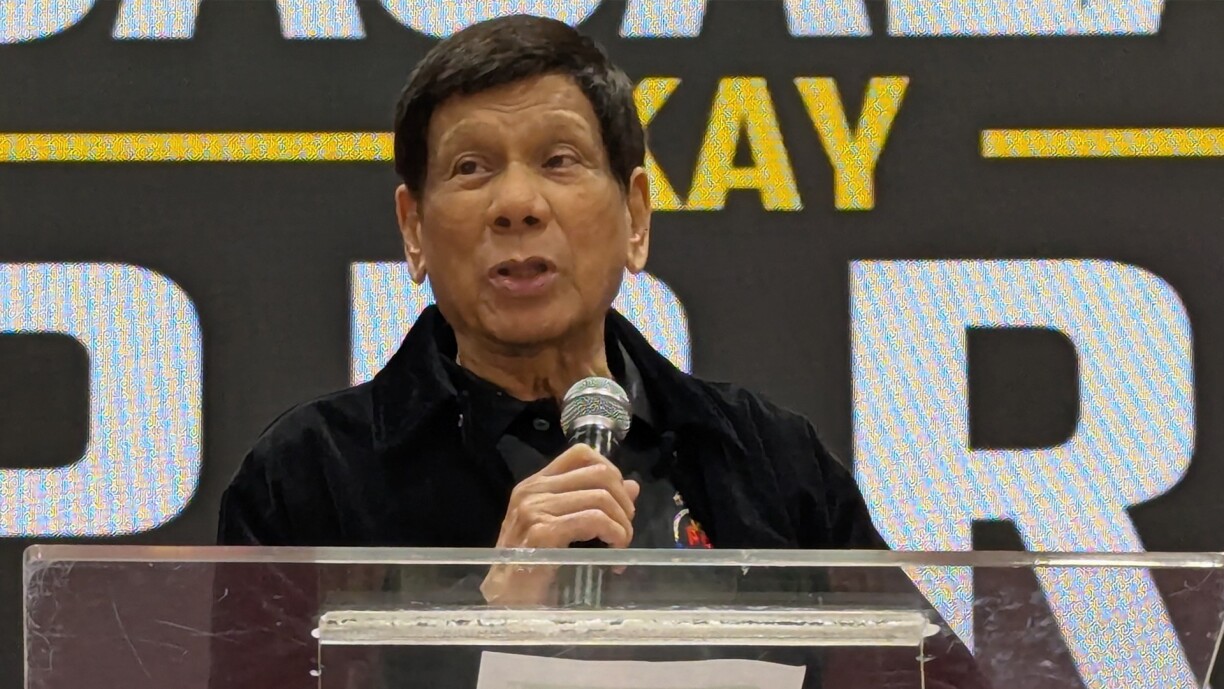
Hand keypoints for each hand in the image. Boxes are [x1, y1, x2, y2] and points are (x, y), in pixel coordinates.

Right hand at [480, 444, 640, 604]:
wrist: (504, 601)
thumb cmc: (531, 568)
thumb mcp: (562, 528)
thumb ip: (593, 503)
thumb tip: (632, 486)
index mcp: (535, 485)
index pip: (581, 454)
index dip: (611, 470)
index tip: (620, 500)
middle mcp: (533, 491)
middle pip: (599, 473)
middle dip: (623, 501)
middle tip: (625, 528)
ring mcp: (535, 510)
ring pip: (601, 497)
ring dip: (622, 523)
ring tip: (620, 544)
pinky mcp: (543, 532)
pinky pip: (595, 520)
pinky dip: (614, 534)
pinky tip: (615, 552)